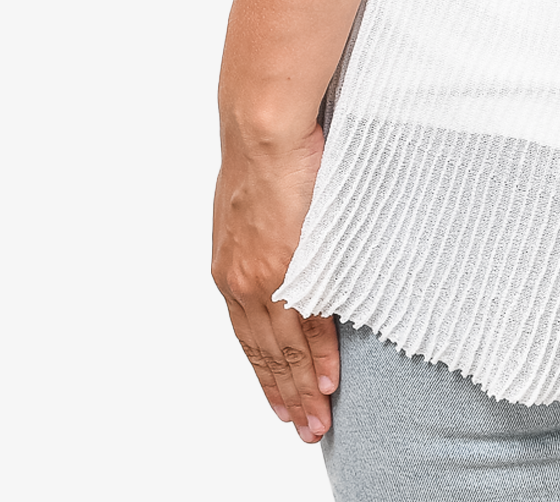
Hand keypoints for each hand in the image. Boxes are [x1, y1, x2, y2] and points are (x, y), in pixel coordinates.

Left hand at [212, 119, 339, 442]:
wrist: (265, 130)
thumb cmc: (262, 156)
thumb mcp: (249, 212)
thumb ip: (261, 244)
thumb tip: (280, 256)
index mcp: (230, 270)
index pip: (248, 338)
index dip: (266, 374)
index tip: (280, 403)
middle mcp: (241, 282)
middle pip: (266, 353)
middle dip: (285, 395)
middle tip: (304, 428)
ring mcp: (265, 278)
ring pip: (286, 348)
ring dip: (303, 388)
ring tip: (318, 420)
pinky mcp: (289, 266)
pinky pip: (309, 322)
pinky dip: (320, 354)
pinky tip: (329, 379)